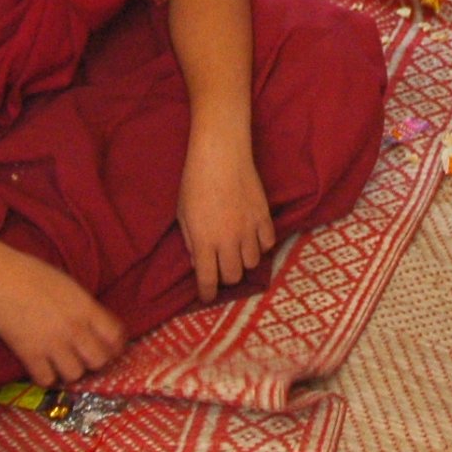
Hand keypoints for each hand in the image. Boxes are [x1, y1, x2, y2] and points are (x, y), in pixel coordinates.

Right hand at [0, 246, 126, 386]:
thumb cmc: (33, 274)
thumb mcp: (70, 286)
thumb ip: (86, 307)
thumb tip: (98, 327)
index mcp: (86, 307)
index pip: (115, 337)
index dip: (115, 345)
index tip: (110, 348)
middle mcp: (74, 328)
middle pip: (99, 361)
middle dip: (95, 361)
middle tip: (85, 357)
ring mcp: (52, 343)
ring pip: (75, 374)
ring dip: (71, 370)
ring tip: (63, 362)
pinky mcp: (29, 354)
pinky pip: (47, 380)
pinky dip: (47, 376)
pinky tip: (43, 366)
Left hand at [177, 128, 275, 300]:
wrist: (221, 155)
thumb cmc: (195, 182)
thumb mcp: (183, 215)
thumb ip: (192, 242)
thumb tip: (199, 263)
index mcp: (205, 242)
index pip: (208, 280)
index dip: (207, 293)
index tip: (207, 296)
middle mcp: (229, 241)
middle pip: (233, 276)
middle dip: (225, 277)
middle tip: (220, 268)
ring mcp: (249, 229)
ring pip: (252, 263)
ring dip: (243, 261)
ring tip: (237, 250)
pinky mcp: (264, 216)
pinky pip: (268, 243)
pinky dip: (260, 245)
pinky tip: (252, 238)